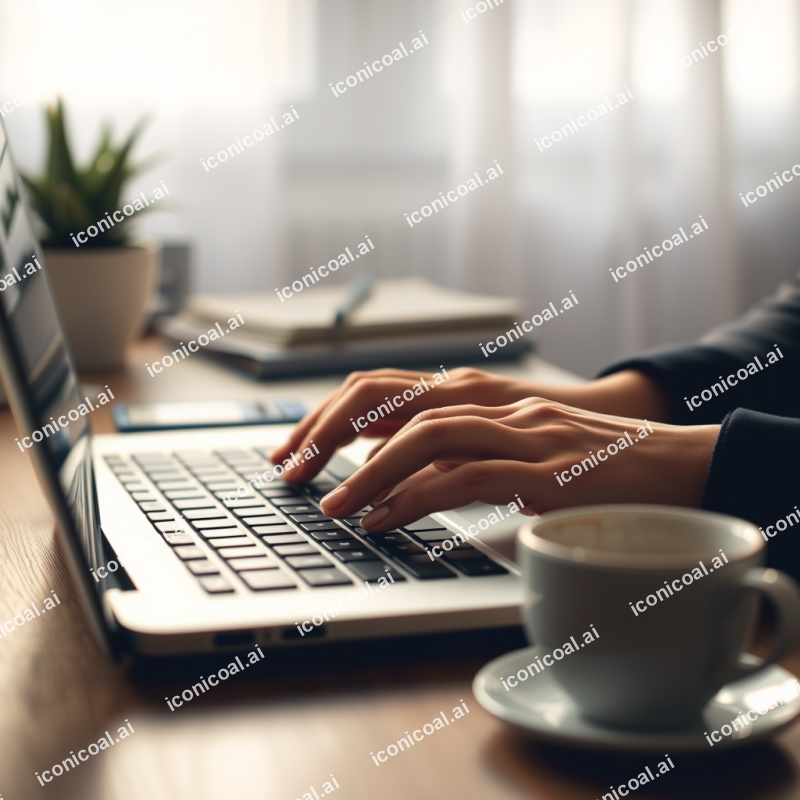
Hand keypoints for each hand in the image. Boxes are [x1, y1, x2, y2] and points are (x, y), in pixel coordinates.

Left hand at [269, 367, 673, 484]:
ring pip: (426, 435)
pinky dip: (419, 498)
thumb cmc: (586, 457)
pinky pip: (467, 478)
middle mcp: (490, 402)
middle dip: (330, 433)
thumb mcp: (509, 442)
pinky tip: (388, 519)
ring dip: (369, 472)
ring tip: (333, 507)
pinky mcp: (545, 472)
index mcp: (476, 394)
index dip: (330, 413)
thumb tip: (394, 460)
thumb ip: (455, 445)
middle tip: (291, 470)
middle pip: (390, 400)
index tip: (294, 447)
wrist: (668, 460)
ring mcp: (519, 432)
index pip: (384, 388)